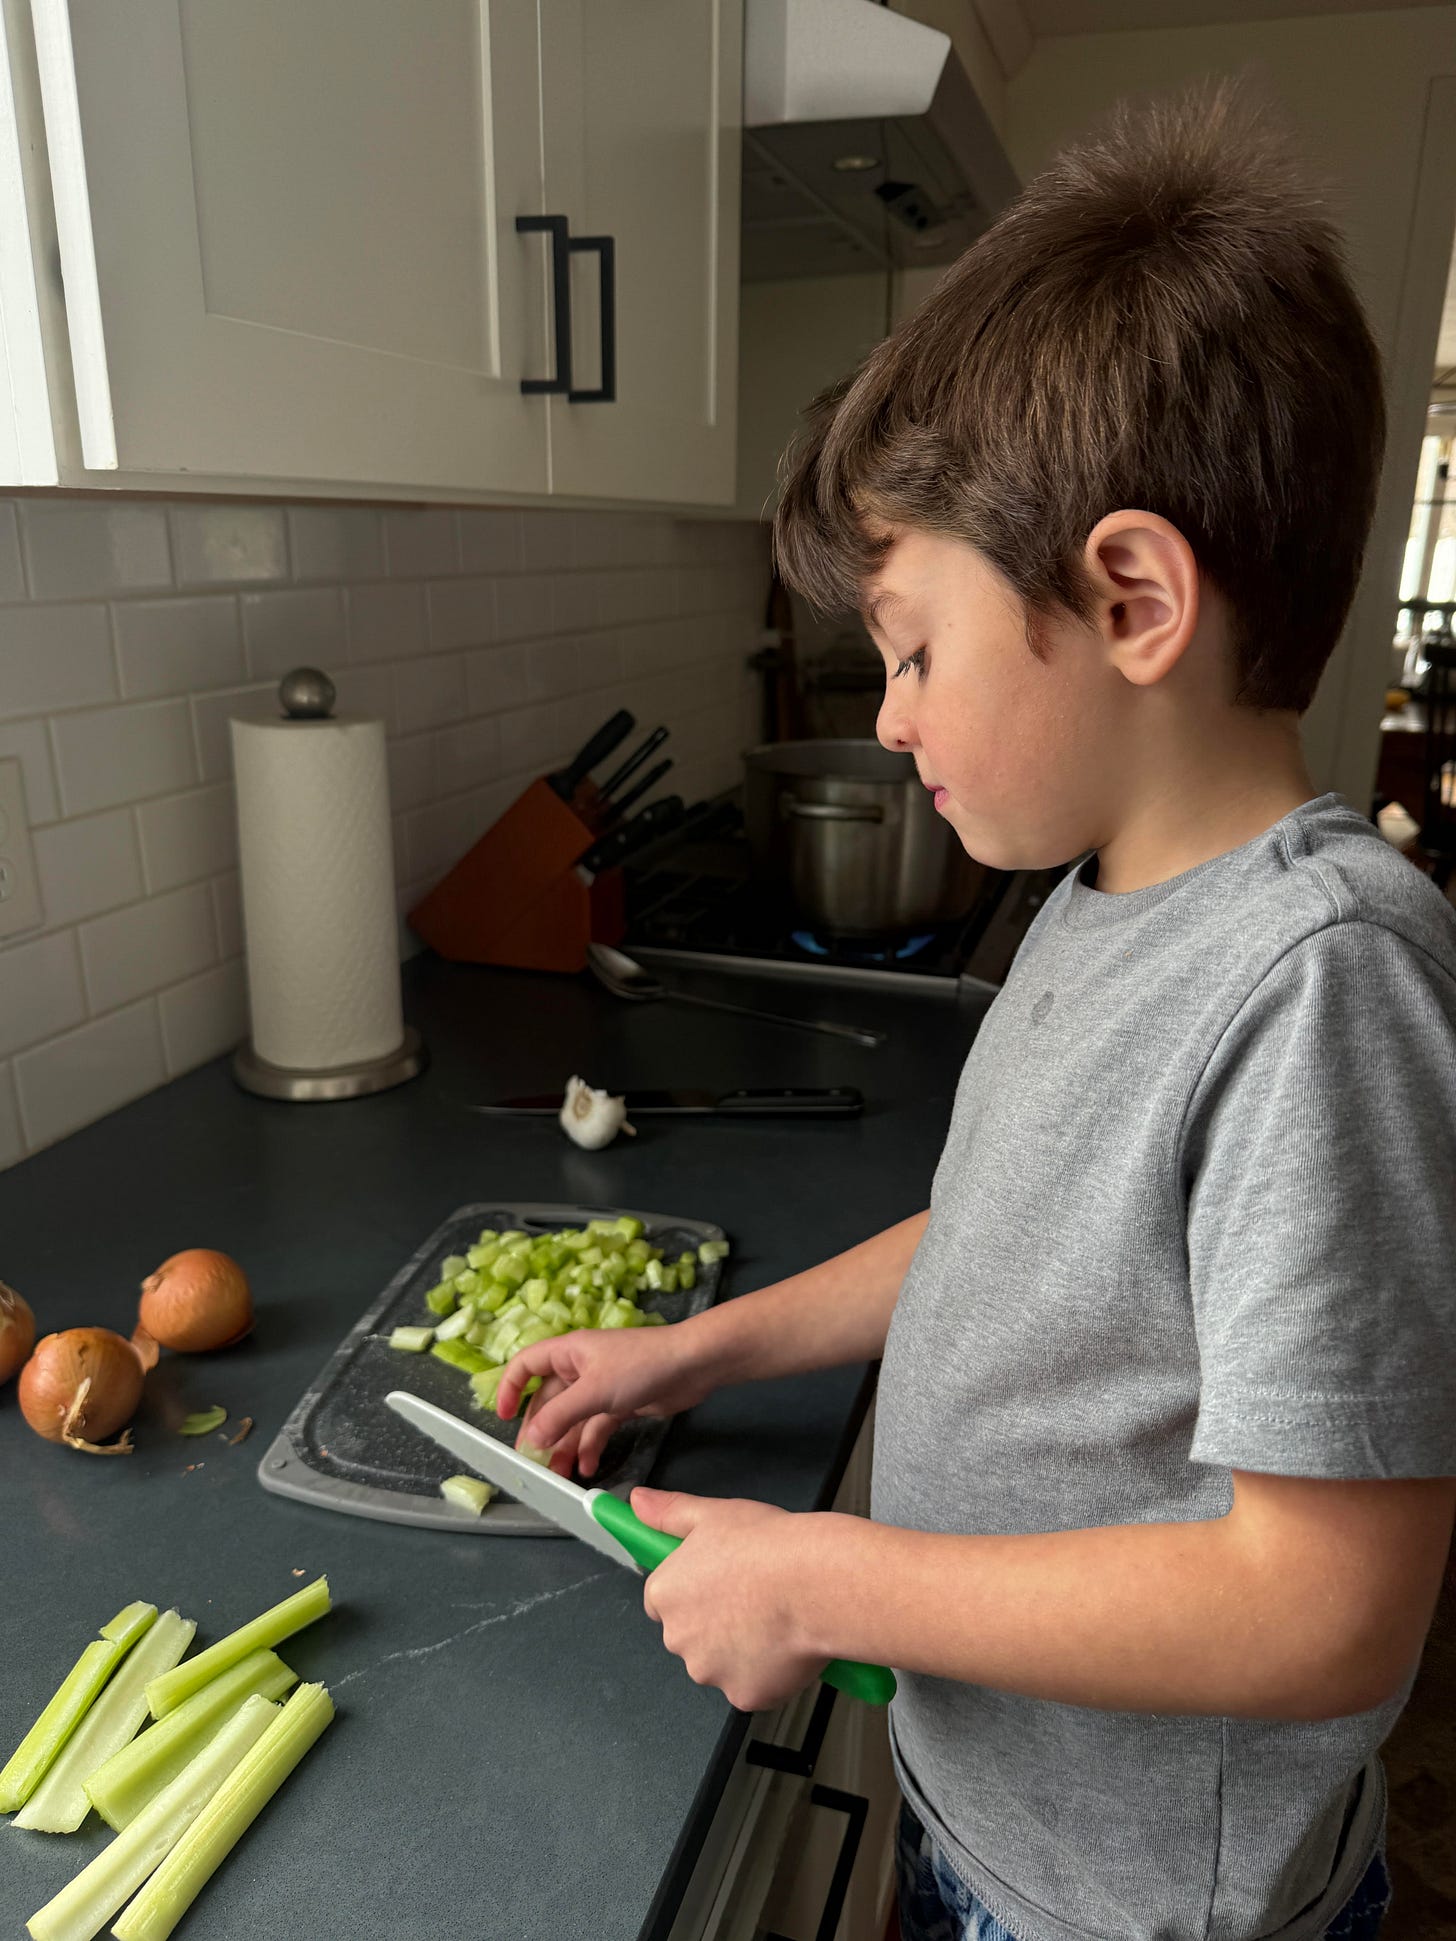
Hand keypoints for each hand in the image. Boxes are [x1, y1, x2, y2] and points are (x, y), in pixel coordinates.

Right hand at [496, 1325, 717, 1477]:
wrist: (693, 1365)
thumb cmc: (640, 1366)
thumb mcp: (594, 1391)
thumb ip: (559, 1416)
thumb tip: (530, 1438)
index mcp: (568, 1352)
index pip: (526, 1365)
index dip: (510, 1388)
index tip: (503, 1418)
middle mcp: (581, 1369)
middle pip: (549, 1401)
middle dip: (541, 1432)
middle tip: (532, 1464)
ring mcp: (601, 1388)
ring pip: (573, 1420)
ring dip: (565, 1447)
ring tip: (559, 1476)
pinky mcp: (621, 1404)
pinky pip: (596, 1428)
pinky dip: (590, 1447)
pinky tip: (588, 1468)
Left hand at [631, 1487, 829, 1711]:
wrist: (815, 1584)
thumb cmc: (769, 1548)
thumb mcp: (713, 1514)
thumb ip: (669, 1512)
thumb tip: (638, 1502)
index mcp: (666, 1594)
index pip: (663, 1601)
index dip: (693, 1591)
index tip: (718, 1582)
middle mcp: (679, 1638)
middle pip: (691, 1635)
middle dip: (715, 1623)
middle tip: (752, 1597)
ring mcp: (711, 1671)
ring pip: (721, 1664)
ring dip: (740, 1650)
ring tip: (774, 1618)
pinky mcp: (744, 1695)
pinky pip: (752, 1686)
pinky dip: (768, 1672)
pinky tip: (786, 1644)